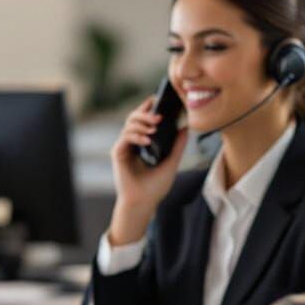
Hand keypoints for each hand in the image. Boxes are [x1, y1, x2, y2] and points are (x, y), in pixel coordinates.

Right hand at [108, 96, 187, 244]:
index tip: (160, 101)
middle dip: (145, 113)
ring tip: (155, 127)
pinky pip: (124, 138)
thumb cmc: (155, 187)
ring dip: (142, 123)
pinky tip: (147, 140)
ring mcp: (124, 147)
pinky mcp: (118, 154)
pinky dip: (135, 136)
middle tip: (159, 115)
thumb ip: (177, 146)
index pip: (143, 120)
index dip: (149, 108)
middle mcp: (131, 143)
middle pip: (133, 118)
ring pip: (128, 125)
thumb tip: (186, 128)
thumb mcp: (171, 162)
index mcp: (142, 142)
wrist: (144, 203)